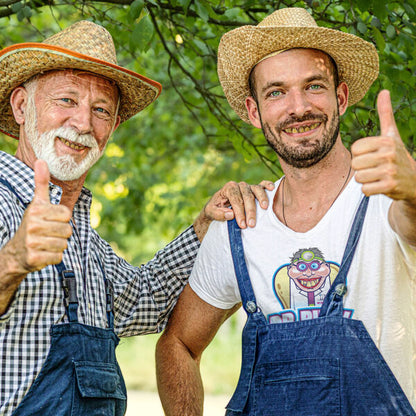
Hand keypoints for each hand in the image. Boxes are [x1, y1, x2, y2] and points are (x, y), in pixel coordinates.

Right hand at [5, 160, 71, 274]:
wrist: (16, 252)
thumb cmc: (32, 224)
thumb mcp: (37, 203)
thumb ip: (41, 183)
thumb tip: (41, 160)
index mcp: (36, 210)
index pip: (67, 215)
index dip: (62, 219)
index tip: (50, 220)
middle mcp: (33, 225)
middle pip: (68, 230)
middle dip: (61, 234)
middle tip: (48, 234)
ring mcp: (32, 242)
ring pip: (64, 244)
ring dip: (58, 246)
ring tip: (45, 243)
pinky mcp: (35, 258)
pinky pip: (58, 257)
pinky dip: (54, 257)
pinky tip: (43, 253)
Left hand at [193, 180, 273, 241]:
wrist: (217, 206)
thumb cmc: (215, 209)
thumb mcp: (210, 212)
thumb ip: (218, 213)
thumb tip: (231, 215)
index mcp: (228, 188)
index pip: (236, 199)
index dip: (239, 212)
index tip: (242, 224)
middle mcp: (239, 185)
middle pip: (247, 196)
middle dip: (250, 211)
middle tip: (251, 224)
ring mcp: (248, 187)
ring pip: (256, 189)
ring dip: (262, 198)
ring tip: (264, 208)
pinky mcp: (254, 189)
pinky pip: (262, 185)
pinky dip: (267, 185)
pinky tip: (272, 188)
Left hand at [351, 90, 415, 201]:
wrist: (414, 181)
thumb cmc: (397, 155)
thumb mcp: (392, 134)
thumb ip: (385, 114)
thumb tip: (384, 91)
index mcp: (386, 140)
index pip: (355, 149)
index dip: (360, 154)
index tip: (373, 155)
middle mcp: (389, 154)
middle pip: (355, 164)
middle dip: (362, 168)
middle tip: (376, 168)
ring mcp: (390, 170)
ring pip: (358, 177)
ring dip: (366, 180)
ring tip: (378, 176)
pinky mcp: (390, 186)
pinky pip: (365, 190)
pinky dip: (370, 190)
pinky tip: (380, 185)